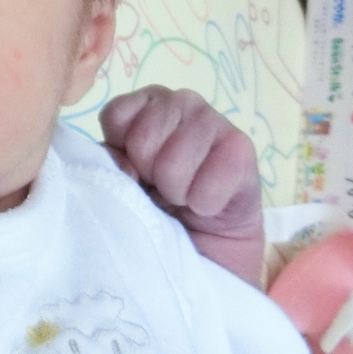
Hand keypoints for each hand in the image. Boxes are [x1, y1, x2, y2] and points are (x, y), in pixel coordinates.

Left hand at [100, 86, 263, 286]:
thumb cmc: (157, 208)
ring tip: (183, 198)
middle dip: (149, 174)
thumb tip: (127, 167)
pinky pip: (212, 174)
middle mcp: (179, 103)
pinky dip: (204, 201)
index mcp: (144, 105)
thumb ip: (110, 163)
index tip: (134, 174)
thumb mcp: (121, 185)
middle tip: (162, 190)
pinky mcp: (242, 147)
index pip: (116, 114)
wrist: (204, 250)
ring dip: (177, 191)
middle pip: (143, 138)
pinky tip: (207, 204)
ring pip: (176, 158)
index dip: (121, 153)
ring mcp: (214, 119)